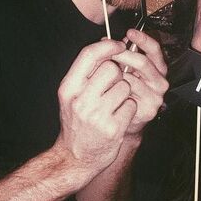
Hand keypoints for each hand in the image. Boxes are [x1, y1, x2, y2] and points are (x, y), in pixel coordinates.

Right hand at [56, 39, 137, 174]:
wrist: (74, 158)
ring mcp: (98, 115)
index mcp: (68, 88)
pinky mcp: (114, 128)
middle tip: (111, 86)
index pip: (89, 55)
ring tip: (113, 104)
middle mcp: (81, 100)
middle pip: (111, 69)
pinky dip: (128, 108)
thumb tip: (106, 42)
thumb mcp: (70, 95)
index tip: (118, 45)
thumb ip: (86, 71)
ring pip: (124, 86)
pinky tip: (118, 116)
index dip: (108, 46)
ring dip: (124, 93)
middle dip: (117, 74)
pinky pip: (131, 104)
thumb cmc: (75, 122)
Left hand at [111, 29, 168, 134]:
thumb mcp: (125, 69)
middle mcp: (160, 80)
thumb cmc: (125, 91)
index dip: (143, 39)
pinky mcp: (149, 109)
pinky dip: (117, 91)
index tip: (129, 32)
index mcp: (157, 67)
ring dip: (117, 75)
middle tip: (109, 52)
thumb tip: (107, 40)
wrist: (126, 120)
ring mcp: (156, 95)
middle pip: (143, 62)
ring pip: (133, 78)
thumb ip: (122, 54)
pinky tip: (110, 91)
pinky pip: (129, 95)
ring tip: (106, 76)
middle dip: (123, 55)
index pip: (154, 49)